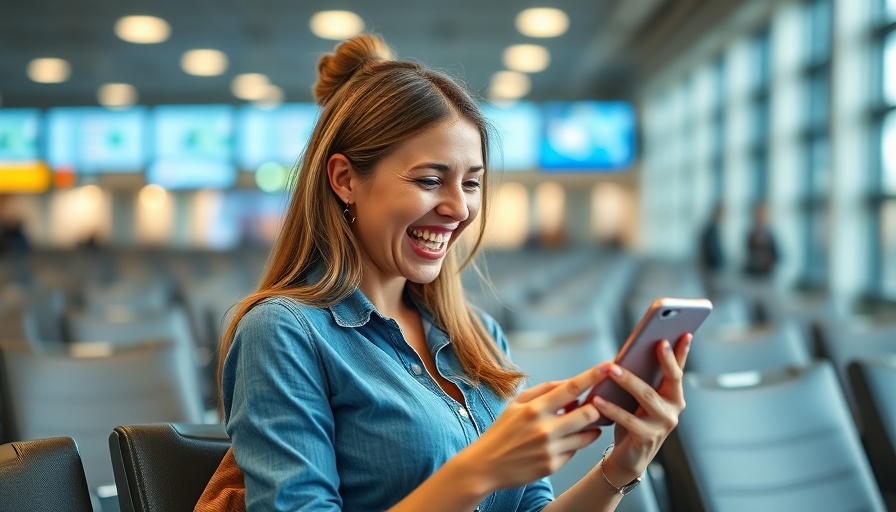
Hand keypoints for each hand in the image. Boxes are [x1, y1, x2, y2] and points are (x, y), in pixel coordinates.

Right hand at [460, 363, 616, 490]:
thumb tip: (570, 385)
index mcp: (535, 408)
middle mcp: (545, 428)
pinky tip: (562, 442)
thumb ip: (544, 390)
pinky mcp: (553, 465)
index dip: (592, 376)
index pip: (571, 388)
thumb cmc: (502, 430)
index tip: (609, 365)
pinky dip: (574, 444)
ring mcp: (551, 449)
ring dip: (590, 427)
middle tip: (591, 406)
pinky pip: (575, 451)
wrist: (486, 465)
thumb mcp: (516, 404)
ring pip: (587, 434)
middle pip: (588, 413)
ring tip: (582, 423)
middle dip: (595, 408)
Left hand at [598, 333, 691, 485]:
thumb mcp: (640, 398)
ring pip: (647, 397)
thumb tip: (631, 352)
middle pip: (671, 379)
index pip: (679, 369)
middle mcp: (673, 408)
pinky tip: (597, 399)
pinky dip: (611, 408)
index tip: (685, 333)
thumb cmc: (634, 420)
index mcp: (673, 395)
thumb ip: (642, 378)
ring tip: (612, 368)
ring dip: (629, 381)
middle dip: (665, 360)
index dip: (683, 352)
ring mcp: (662, 424)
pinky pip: (627, 419)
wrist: (629, 456)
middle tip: (657, 342)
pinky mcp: (646, 437)